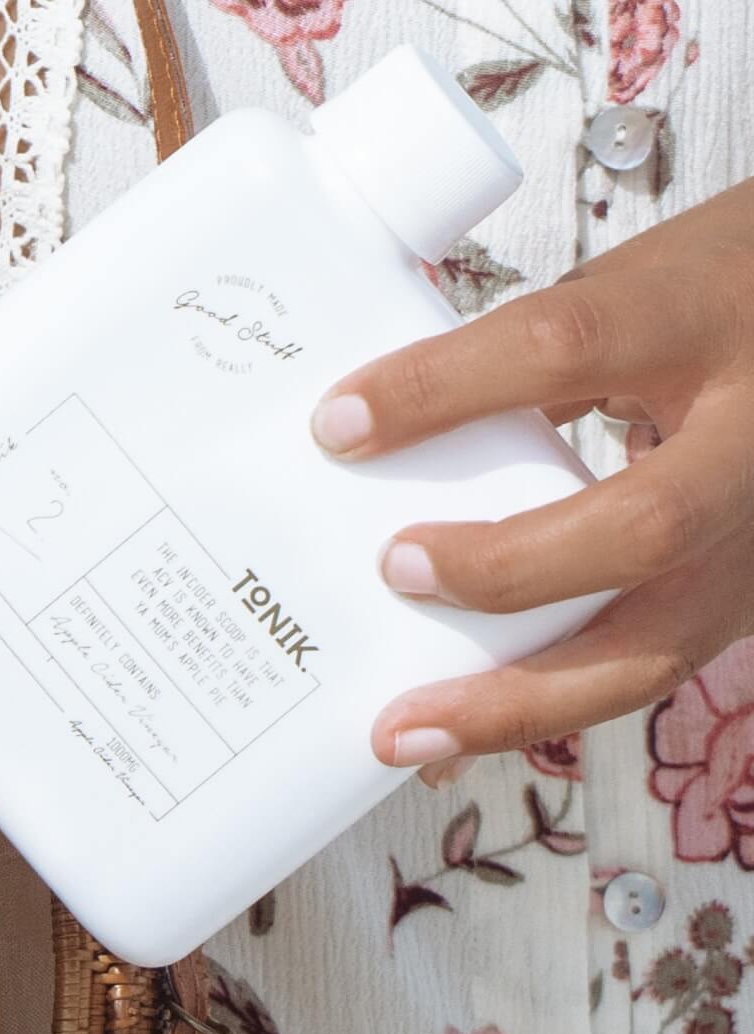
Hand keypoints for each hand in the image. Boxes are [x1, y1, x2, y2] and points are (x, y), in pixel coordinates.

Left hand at [309, 178, 753, 786]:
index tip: (339, 424)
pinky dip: (545, 707)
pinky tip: (461, 735)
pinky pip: (644, 667)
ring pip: (655, 645)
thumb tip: (381, 418)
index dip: (443, 388)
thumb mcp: (639, 281)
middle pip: (646, 527)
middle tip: (394, 570)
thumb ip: (535, 351)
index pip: (563, 348)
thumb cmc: (723, 288)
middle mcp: (753, 442)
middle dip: (508, 567)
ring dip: (518, 700)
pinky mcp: (746, 600)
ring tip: (404, 730)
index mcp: (702, 317)